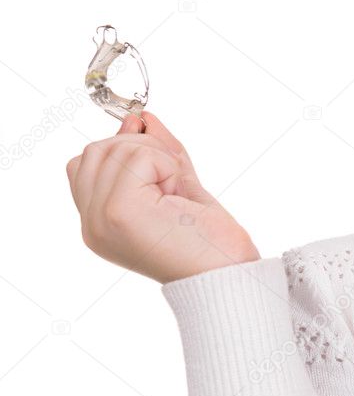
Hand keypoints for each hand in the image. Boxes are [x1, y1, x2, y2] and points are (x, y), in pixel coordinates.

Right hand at [66, 110, 260, 283]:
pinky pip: (136, 156)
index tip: (156, 151)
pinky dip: (165, 165)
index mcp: (99, 224)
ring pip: (114, 148)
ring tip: (175, 192)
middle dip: (141, 149)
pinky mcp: (119, 211)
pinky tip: (178, 195)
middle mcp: (92, 224)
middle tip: (173, 180)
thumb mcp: (179, 187)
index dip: (120, 145)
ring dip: (155, 157)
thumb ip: (156, 154)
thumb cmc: (211, 244)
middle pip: (96, 150)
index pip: (84, 165)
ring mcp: (101, 218)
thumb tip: (143, 117)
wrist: (228, 277)